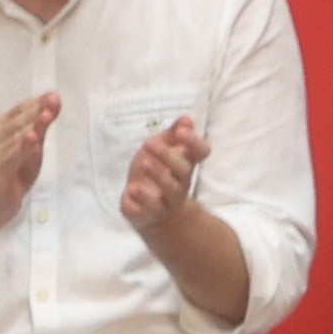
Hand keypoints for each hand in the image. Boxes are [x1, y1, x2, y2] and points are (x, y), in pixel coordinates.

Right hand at [0, 92, 60, 219]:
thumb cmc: (13, 175)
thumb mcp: (31, 151)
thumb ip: (40, 130)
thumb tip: (53, 106)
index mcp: (2, 130)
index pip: (20, 113)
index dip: (36, 103)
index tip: (54, 95)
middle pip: (18, 122)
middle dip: (37, 110)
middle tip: (53, 100)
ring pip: (16, 138)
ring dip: (31, 125)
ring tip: (46, 115)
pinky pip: (11, 158)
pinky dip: (22, 148)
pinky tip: (33, 139)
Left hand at [116, 112, 209, 236]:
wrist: (151, 214)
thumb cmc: (156, 175)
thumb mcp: (161, 151)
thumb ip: (172, 135)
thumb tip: (187, 119)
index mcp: (184, 165)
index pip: (200, 153)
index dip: (194, 142)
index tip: (181, 131)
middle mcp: (179, 184)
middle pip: (183, 171)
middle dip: (168, 156)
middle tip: (149, 143)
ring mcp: (166, 201)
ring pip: (170, 191)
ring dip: (159, 175)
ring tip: (143, 163)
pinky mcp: (148, 215)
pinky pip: (148, 211)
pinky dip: (140, 201)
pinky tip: (132, 190)